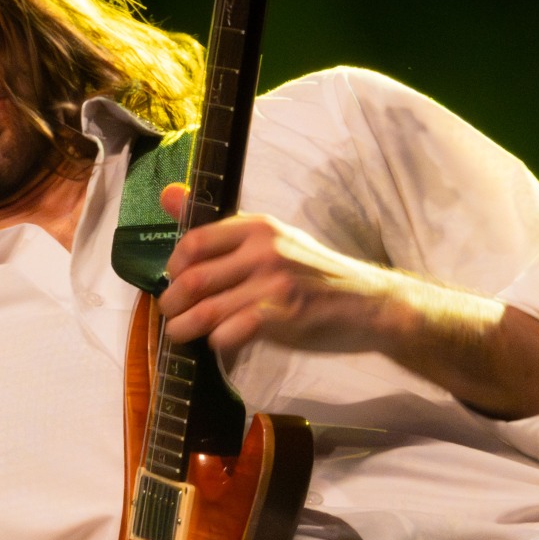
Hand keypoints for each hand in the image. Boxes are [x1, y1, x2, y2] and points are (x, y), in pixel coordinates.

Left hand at [155, 182, 404, 357]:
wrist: (370, 303)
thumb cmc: (317, 276)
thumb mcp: (275, 240)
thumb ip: (224, 229)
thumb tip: (168, 196)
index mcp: (259, 227)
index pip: (195, 242)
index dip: (173, 267)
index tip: (174, 281)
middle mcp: (265, 250)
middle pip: (194, 279)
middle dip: (172, 303)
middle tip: (172, 315)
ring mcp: (274, 283)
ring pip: (206, 310)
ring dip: (184, 328)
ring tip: (181, 334)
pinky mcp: (283, 316)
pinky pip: (229, 333)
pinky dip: (217, 343)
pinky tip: (220, 344)